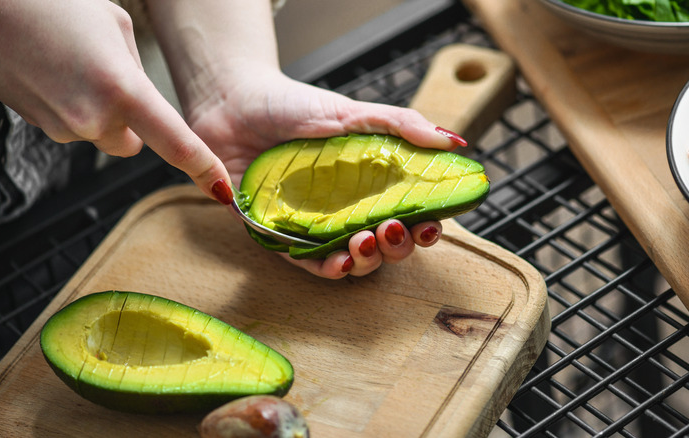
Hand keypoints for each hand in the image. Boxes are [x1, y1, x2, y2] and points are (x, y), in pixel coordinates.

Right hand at [0, 0, 230, 200]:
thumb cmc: (46, 3)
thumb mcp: (113, 26)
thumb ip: (135, 70)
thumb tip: (137, 96)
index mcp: (123, 91)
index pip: (177, 145)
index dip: (204, 169)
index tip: (221, 189)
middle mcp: (92, 119)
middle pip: (132, 144)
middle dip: (131, 122)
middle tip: (109, 78)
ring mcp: (60, 127)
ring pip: (98, 134)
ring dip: (97, 110)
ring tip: (72, 64)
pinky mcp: (35, 127)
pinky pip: (69, 125)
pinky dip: (69, 106)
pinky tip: (53, 71)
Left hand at [144, 0, 463, 278]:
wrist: (233, 100)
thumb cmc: (293, 104)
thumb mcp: (353, 112)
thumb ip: (401, 125)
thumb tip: (455, 142)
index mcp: (367, 184)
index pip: (407, 214)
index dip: (424, 226)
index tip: (432, 225)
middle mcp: (344, 209)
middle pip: (383, 243)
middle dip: (396, 247)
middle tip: (393, 231)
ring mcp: (313, 224)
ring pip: (349, 259)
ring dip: (365, 260)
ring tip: (365, 243)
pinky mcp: (278, 234)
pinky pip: (304, 262)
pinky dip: (324, 267)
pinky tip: (339, 263)